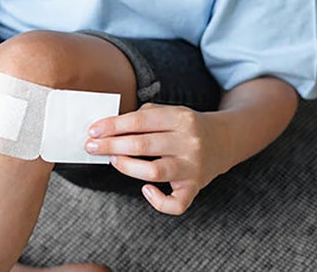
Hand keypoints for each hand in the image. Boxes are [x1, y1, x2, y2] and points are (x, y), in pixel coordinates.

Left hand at [84, 103, 228, 214]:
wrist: (225, 140)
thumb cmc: (188, 127)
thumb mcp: (172, 111)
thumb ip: (145, 115)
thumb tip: (110, 126)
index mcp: (181, 118)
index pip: (139, 120)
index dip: (113, 126)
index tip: (93, 131)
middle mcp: (188, 142)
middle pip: (142, 144)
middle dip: (111, 145)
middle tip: (91, 147)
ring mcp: (192, 166)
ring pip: (154, 171)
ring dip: (127, 166)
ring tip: (113, 160)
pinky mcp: (195, 187)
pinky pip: (176, 204)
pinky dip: (158, 201)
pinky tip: (146, 190)